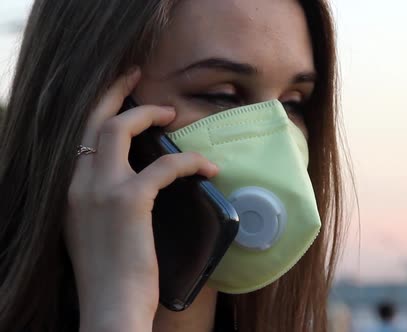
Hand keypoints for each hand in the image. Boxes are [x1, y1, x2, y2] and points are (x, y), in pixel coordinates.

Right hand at [65, 68, 217, 330]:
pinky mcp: (128, 201)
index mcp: (69, 191)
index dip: (99, 108)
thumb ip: (105, 204)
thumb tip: (138, 184)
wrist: (109, 308)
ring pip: (120, 130)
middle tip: (139, 76)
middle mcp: (76, 184)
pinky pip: (164, 165)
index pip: (79, 136)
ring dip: (150, 116)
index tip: (119, 91)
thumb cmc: (110, 276)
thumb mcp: (96, 232)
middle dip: (116, 91)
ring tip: (173, 115)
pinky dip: (190, 161)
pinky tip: (208, 167)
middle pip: (93, 120)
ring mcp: (99, 190)